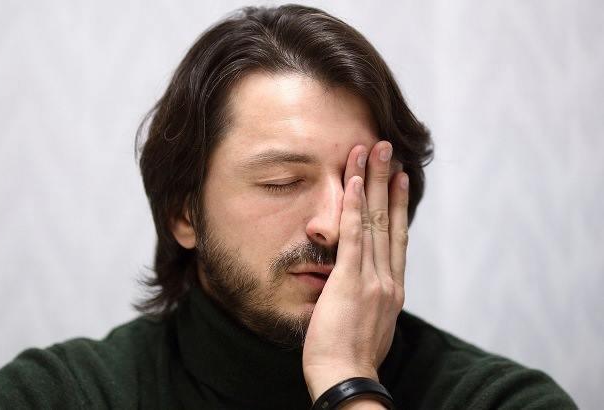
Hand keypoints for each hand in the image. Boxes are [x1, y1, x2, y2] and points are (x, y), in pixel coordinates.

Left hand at [302, 141, 408, 400]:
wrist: (347, 380)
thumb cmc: (352, 359)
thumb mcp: (371, 325)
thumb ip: (370, 301)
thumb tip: (363, 292)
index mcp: (393, 289)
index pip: (398, 238)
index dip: (400, 205)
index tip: (399, 179)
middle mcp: (388, 278)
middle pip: (391, 220)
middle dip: (387, 181)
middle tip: (387, 148)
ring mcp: (372, 277)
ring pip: (375, 220)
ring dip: (371, 181)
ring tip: (370, 150)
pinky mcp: (351, 280)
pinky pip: (354, 236)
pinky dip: (354, 206)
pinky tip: (353, 181)